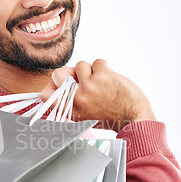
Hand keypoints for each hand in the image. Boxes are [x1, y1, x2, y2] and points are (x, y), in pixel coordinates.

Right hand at [41, 60, 155, 130]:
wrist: (134, 118)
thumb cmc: (111, 117)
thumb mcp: (84, 116)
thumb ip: (70, 101)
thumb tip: (60, 80)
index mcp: (70, 110)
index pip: (46, 95)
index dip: (51, 85)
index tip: (58, 84)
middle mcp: (76, 99)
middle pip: (57, 74)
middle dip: (69, 73)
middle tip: (81, 79)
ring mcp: (89, 87)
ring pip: (80, 65)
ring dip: (91, 70)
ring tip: (101, 82)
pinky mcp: (102, 76)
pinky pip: (97, 62)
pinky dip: (104, 68)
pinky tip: (110, 79)